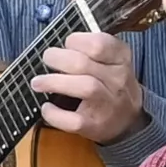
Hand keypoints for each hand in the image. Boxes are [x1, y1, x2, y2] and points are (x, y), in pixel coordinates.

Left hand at [35, 28, 146, 144]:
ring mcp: (107, 104)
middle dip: (58, 58)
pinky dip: (55, 114)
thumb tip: (58, 47)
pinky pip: (74, 120)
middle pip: (84, 64)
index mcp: (121, 59)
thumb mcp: (112, 60)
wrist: (128, 120)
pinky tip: (47, 107)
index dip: (77, 41)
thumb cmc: (111, 84)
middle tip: (47, 59)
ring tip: (37, 82)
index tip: (67, 44)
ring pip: (84, 87)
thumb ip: (91, 49)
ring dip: (55, 82)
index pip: (100, 44)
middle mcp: (118, 80)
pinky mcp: (95, 126)